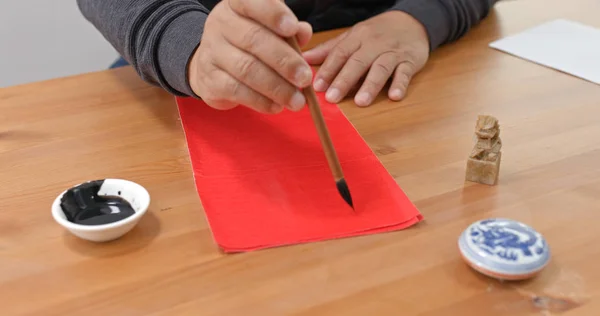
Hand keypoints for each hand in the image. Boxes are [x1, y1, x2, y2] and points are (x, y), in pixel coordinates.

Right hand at [188, 0, 312, 113]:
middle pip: (253, 40)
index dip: (272, 13)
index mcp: (236, 6)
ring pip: (247, 69)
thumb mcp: (269, 31)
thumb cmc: (248, 45)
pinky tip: (277, 106)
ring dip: (276, 87)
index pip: (250, 2)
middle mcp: (220, 24)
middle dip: (284, 61)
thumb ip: (288, 31)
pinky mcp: (210, 80)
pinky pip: (237, 91)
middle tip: (305, 78)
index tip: (292, 28)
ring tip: (297, 100)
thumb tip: (303, 32)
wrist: (209, 66)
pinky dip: (261, 101)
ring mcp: (212, 52)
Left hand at [303, 11, 429, 106]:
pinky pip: (405, 72)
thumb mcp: (353, 36)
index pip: (340, 53)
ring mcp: (393, 52)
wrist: (412, 22)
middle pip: (358, 62)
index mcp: (357, 37)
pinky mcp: (410, 61)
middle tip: (332, 98)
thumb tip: (304, 58)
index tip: (316, 86)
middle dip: (344, 80)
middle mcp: (374, 44)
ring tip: (361, 102)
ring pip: (381, 68)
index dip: (328, 70)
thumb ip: (330, 49)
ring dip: (370, 85)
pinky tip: (395, 96)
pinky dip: (400, 84)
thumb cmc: (377, 33)